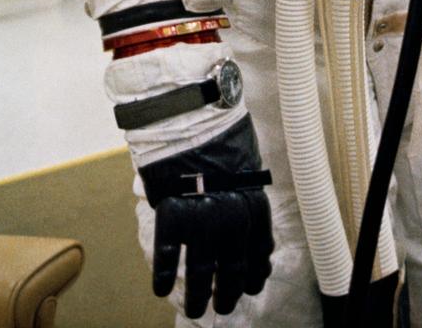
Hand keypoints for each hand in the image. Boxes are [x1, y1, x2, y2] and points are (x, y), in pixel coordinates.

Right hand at [139, 115, 273, 319]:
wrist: (193, 113)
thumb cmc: (219, 135)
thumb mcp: (246, 167)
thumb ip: (245, 197)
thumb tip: (245, 227)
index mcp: (255, 205)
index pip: (260, 252)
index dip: (256, 274)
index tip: (252, 285)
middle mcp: (234, 220)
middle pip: (234, 271)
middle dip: (229, 293)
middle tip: (223, 305)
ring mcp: (204, 221)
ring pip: (202, 273)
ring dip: (199, 297)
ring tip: (195, 309)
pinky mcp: (174, 217)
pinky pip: (168, 258)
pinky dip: (163, 277)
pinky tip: (161, 288)